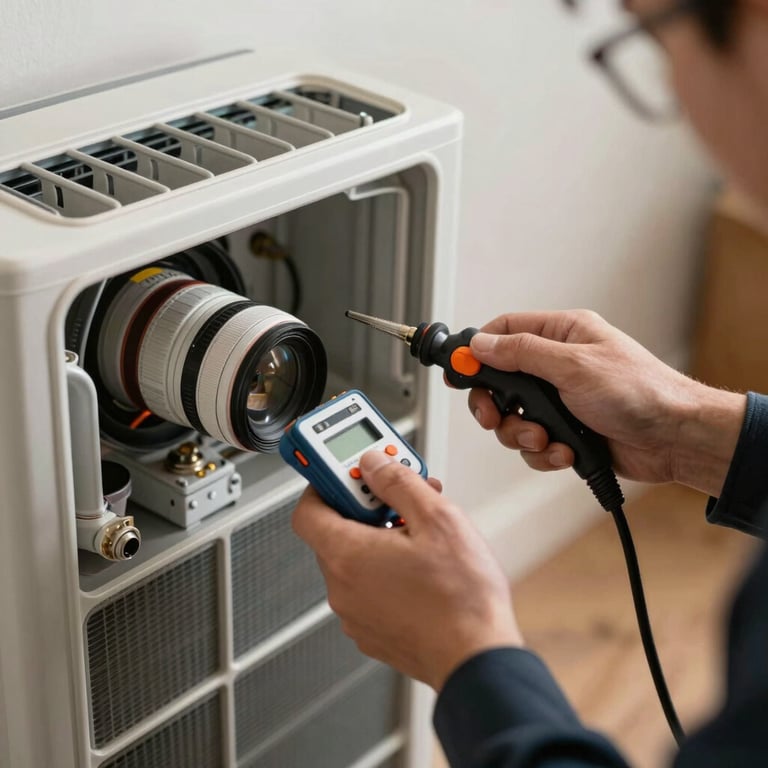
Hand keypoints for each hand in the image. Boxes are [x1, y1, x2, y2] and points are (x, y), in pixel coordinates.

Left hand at [292, 451, 522, 690]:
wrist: (478, 661)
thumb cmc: (461, 598)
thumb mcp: (437, 518)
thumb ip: (398, 483)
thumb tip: (373, 463)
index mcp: (347, 556)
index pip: (308, 510)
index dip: (324, 484)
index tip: (346, 471)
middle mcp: (342, 588)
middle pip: (336, 532)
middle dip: (367, 508)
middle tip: (401, 497)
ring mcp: (356, 615)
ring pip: (356, 561)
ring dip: (380, 538)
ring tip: (421, 532)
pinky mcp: (374, 632)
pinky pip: (369, 588)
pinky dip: (386, 570)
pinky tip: (421, 566)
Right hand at [467, 310, 745, 496]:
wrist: (674, 439)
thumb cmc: (640, 392)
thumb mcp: (573, 366)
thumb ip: (521, 353)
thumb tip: (481, 345)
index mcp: (562, 334)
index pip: (504, 331)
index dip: (477, 350)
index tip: (457, 370)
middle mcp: (558, 365)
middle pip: (500, 381)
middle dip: (495, 405)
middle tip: (493, 417)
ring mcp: (561, 400)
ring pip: (513, 418)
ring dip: (522, 434)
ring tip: (545, 438)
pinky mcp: (566, 431)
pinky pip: (534, 444)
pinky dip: (544, 452)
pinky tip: (564, 452)